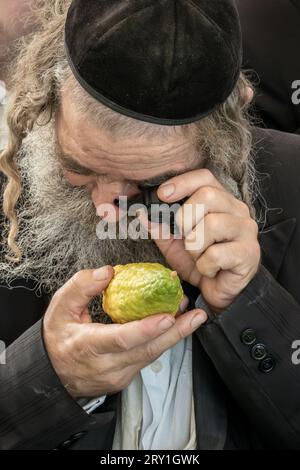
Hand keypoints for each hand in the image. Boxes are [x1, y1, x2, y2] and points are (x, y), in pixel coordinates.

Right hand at [43, 266, 206, 397]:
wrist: (52, 373)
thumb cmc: (58, 337)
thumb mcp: (59, 307)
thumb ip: (81, 286)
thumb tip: (108, 271)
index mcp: (88, 346)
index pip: (121, 339)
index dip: (145, 329)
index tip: (167, 317)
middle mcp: (106, 365)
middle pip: (146, 350)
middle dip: (175, 331)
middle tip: (195, 314)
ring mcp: (117, 375)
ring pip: (151, 355)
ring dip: (174, 335)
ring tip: (192, 316)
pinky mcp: (125, 378)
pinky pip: (147, 358)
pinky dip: (162, 341)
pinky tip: (175, 326)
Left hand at [141, 169, 260, 311]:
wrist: (219, 290)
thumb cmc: (200, 260)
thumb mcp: (174, 243)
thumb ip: (160, 227)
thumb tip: (142, 212)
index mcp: (220, 201)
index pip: (205, 177)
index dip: (182, 182)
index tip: (162, 194)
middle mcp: (237, 210)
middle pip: (208, 195)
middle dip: (185, 218)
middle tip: (183, 236)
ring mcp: (246, 230)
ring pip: (212, 224)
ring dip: (195, 246)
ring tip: (197, 256)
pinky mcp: (249, 253)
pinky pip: (216, 254)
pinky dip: (204, 265)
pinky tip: (209, 269)